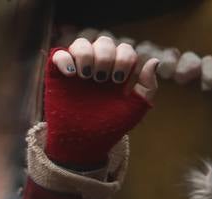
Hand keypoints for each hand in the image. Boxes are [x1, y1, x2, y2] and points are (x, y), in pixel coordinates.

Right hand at [44, 37, 158, 167]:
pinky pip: (58, 55)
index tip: (118, 81)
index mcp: (116, 72)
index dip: (123, 59)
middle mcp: (97, 67)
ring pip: (81, 43)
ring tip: (85, 76)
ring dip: (86, 54)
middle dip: (105, 56)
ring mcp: (76, 70)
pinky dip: (64, 58)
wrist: (82, 143)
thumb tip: (154, 61)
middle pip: (104, 42)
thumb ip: (148, 87)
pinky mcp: (56, 76)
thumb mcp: (134, 109)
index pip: (124, 49)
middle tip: (100, 80)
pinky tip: (70, 73)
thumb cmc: (109, 128)